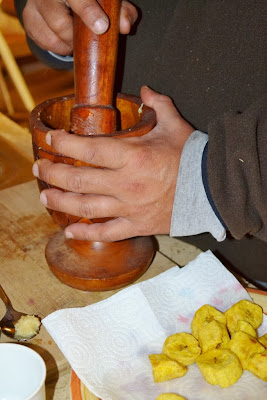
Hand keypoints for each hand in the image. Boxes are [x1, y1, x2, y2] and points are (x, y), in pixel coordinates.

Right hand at [23, 0, 137, 54]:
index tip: (102, 27)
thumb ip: (120, 11)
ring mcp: (36, 4)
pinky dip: (61, 46)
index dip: (87, 10)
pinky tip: (67, 39)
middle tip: (89, 39)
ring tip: (78, 37)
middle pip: (58, 18)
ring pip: (53, 34)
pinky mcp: (30, 20)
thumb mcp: (107, 2)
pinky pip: (46, 42)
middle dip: (76, 35)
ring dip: (70, 43)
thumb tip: (126, 27)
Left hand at [32, 86, 193, 241]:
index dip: (63, 143)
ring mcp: (129, 207)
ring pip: (86, 207)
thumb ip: (158, 104)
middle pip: (78, 180)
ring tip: (45, 196)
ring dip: (60, 202)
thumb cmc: (191, 158)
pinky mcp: (137, 225)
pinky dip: (86, 234)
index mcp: (132, 157)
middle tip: (40, 168)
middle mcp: (125, 184)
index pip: (88, 150)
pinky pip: (106, 233)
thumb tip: (146, 89)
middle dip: (53, 173)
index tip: (50, 139)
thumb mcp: (175, 125)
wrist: (211, 190)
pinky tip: (70, 231)